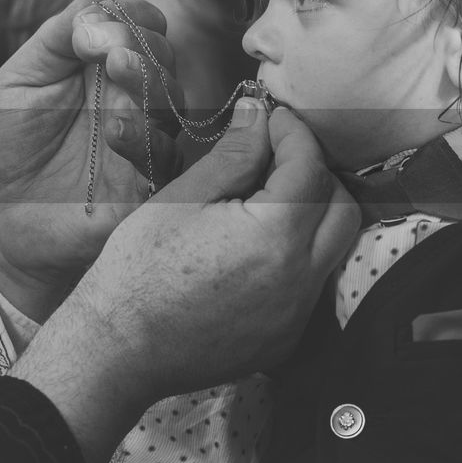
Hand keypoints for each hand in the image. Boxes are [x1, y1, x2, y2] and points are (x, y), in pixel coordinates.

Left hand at [0, 0, 183, 318]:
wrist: (0, 217)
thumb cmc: (10, 145)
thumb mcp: (20, 80)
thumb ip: (56, 37)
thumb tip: (98, 7)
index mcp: (105, 65)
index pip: (144, 25)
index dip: (133, 17)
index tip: (96, 27)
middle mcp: (133, 97)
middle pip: (165, 57)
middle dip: (143, 45)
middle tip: (112, 50)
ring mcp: (144, 140)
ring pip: (173, 102)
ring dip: (150, 80)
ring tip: (117, 70)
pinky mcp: (146, 186)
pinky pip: (164, 159)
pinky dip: (144, 138)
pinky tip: (114, 129)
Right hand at [9, 98, 358, 462]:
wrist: (119, 348)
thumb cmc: (137, 268)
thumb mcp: (181, 199)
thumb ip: (232, 155)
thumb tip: (260, 114)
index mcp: (274, 235)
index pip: (310, 166)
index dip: (293, 133)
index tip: (270, 118)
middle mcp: (301, 278)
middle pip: (342, 208)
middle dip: (316, 173)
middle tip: (274, 157)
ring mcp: (298, 314)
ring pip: (334, 249)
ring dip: (313, 216)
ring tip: (266, 200)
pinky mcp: (286, 339)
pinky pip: (311, 285)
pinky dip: (297, 256)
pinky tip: (252, 248)